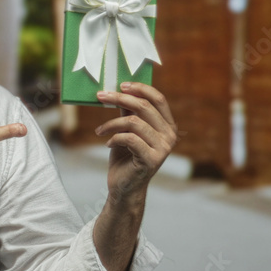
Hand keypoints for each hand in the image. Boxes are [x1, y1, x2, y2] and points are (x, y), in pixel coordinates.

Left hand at [94, 83, 177, 202]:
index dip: (140, 88)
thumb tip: (121, 89)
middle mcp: (170, 135)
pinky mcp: (152, 159)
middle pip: (144, 107)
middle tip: (100, 96)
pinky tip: (108, 143)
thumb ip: (129, 112)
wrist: (124, 186)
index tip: (121, 84)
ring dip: (111, 123)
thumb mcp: (127, 130)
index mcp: (167, 125)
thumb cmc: (125, 156)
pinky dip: (114, 138)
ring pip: (133, 122)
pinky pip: (129, 138)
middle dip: (119, 98)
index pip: (158, 98)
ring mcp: (163, 148)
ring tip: (100, 130)